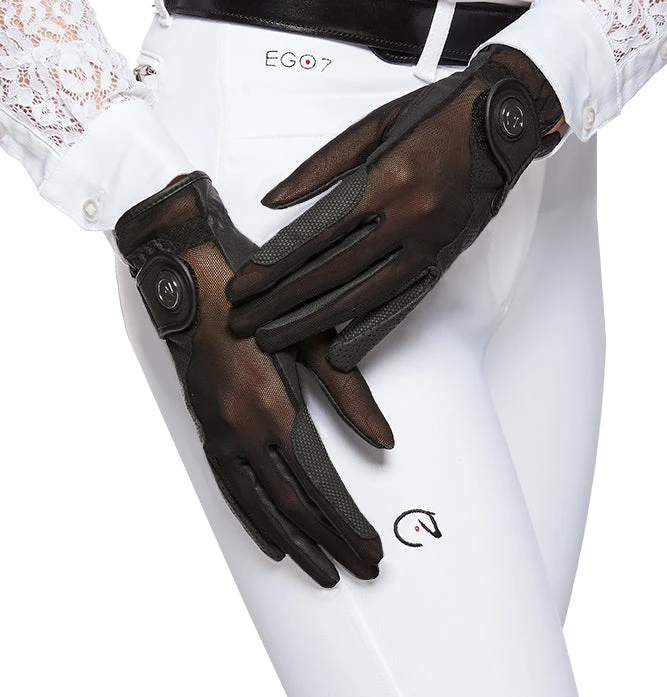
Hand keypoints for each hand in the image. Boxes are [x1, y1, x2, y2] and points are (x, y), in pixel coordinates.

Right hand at [114, 171, 390, 587]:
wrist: (196, 285)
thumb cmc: (260, 305)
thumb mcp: (314, 340)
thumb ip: (351, 395)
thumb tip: (386, 441)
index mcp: (277, 407)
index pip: (320, 485)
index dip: (347, 523)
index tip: (370, 548)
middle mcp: (246, 429)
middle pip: (294, 506)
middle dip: (331, 543)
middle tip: (361, 569)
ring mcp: (222, 433)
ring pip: (261, 506)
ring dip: (295, 544)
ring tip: (324, 571)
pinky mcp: (208, 430)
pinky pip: (230, 488)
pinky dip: (252, 520)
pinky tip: (272, 541)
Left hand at [225, 45, 563, 369]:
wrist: (501, 122)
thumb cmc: (436, 115)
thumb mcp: (372, 124)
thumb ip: (319, 166)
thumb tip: (273, 201)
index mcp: (388, 177)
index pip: (315, 234)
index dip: (272, 265)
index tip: (243, 285)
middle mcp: (410, 216)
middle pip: (331, 271)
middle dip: (280, 301)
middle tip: (244, 321)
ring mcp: (430, 242)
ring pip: (363, 296)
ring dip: (314, 322)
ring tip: (276, 339)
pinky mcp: (444, 257)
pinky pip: (403, 302)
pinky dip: (370, 330)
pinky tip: (340, 350)